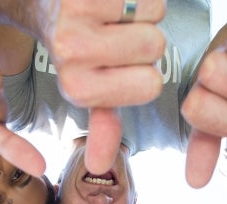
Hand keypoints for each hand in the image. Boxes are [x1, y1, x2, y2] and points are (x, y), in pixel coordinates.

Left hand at [36, 0, 165, 172]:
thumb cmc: (70, 41)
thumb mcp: (84, 85)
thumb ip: (101, 124)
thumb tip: (100, 165)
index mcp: (77, 85)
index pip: (152, 86)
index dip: (144, 70)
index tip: (117, 62)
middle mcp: (73, 50)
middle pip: (156, 47)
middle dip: (144, 38)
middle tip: (114, 32)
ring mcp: (79, 12)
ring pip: (154, 17)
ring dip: (142, 12)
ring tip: (112, 13)